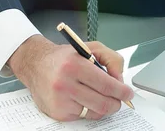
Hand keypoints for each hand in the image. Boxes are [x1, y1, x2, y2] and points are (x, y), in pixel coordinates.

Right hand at [8, 35, 133, 120]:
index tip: (128, 93)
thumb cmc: (65, 57)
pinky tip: (87, 100)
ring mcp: (61, 101)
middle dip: (116, 102)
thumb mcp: (90, 48)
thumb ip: (110, 59)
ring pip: (95, 112)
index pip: (106, 84)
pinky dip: (90, 110)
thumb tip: (120, 79)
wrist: (36, 65)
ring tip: (105, 98)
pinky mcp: (57, 112)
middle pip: (102, 103)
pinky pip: (83, 116)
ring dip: (105, 107)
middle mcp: (65, 84)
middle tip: (120, 99)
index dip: (121, 91)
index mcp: (75, 65)